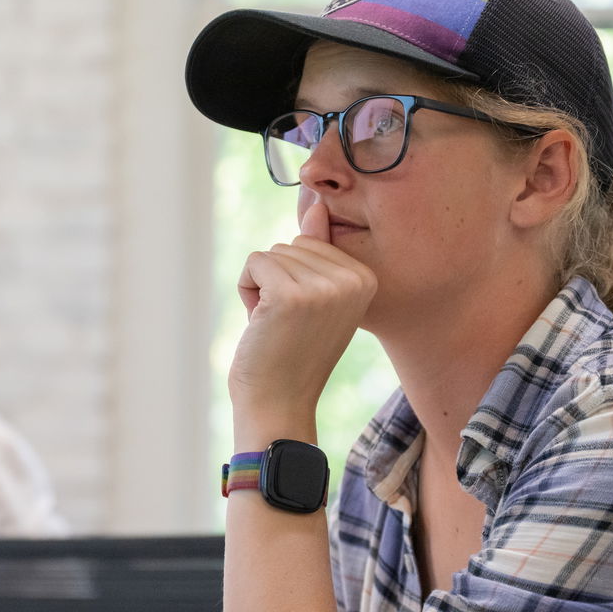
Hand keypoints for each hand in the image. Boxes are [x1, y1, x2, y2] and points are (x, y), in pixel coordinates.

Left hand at [230, 202, 376, 426]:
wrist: (279, 403)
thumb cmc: (292, 353)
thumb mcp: (315, 298)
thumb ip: (319, 253)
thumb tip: (318, 208)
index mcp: (366, 279)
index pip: (313, 242)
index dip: (295, 277)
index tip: (304, 316)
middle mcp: (351, 281)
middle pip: (292, 244)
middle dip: (276, 280)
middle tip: (286, 324)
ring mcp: (323, 288)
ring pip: (271, 253)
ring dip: (261, 289)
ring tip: (276, 327)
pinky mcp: (291, 295)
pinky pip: (254, 262)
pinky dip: (247, 290)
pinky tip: (260, 323)